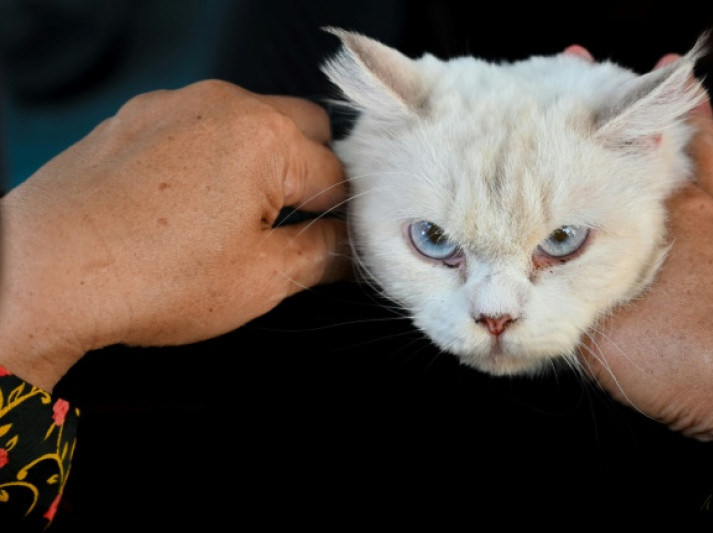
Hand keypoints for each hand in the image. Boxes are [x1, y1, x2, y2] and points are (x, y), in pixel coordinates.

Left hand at [0, 80, 347, 390]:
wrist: (41, 276)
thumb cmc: (143, 277)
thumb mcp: (261, 280)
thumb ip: (325, 255)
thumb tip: (349, 248)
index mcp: (265, 138)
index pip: (339, 177)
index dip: (344, 219)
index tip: (337, 247)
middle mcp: (223, 105)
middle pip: (304, 132)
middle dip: (310, 179)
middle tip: (292, 233)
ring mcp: (175, 107)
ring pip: (251, 126)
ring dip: (262, 166)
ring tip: (236, 225)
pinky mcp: (137, 118)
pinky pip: (199, 129)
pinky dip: (212, 161)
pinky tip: (192, 211)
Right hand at [580, 58, 712, 463]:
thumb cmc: (688, 361)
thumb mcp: (597, 337)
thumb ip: (558, 310)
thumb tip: (519, 299)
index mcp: (675, 222)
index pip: (647, 150)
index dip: (630, 110)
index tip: (616, 74)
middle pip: (706, 152)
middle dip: (690, 109)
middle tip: (681, 76)